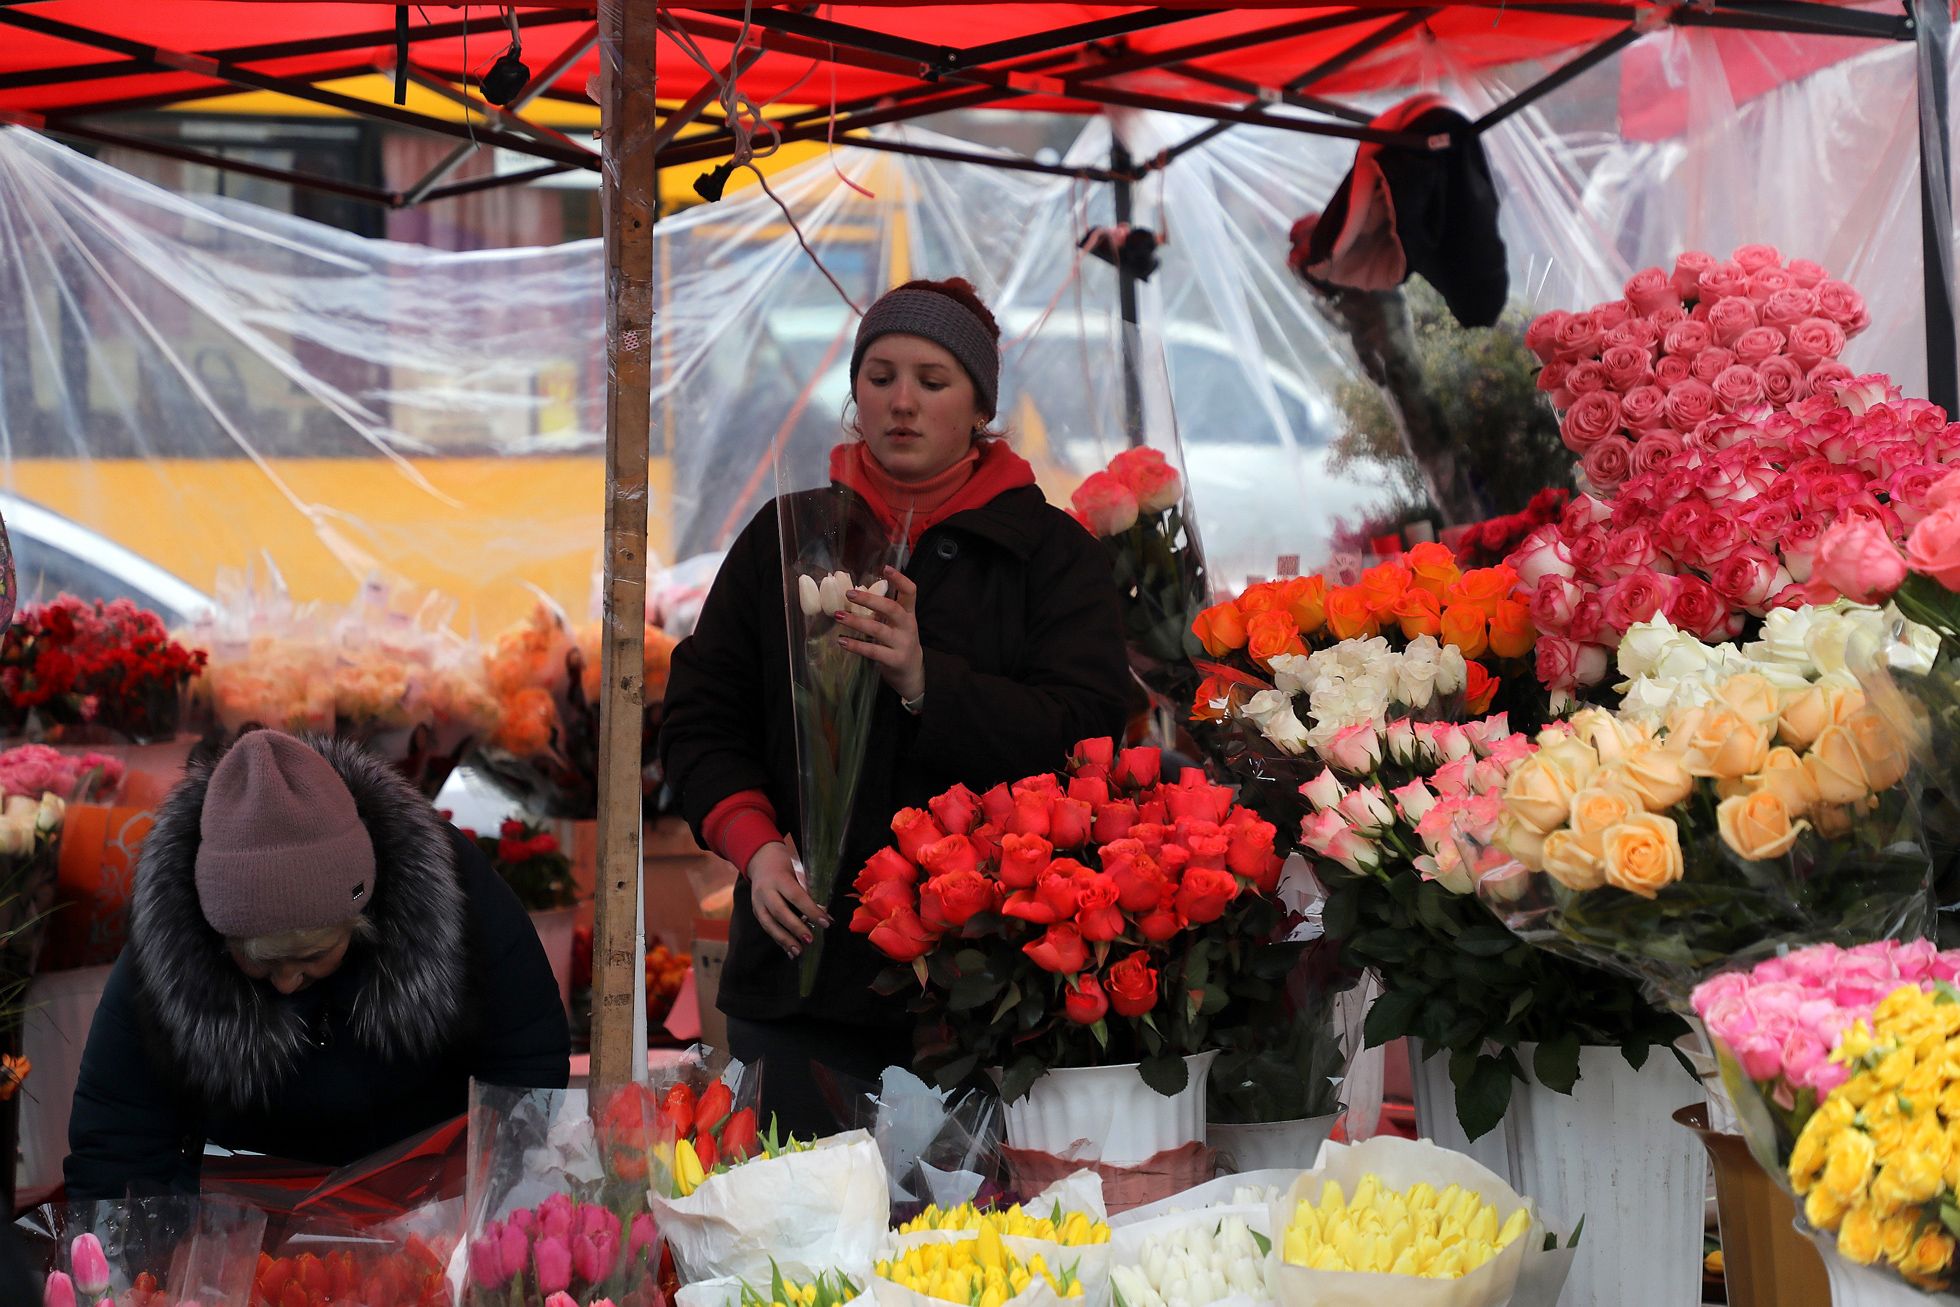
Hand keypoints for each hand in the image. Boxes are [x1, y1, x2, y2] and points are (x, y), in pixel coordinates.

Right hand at [746, 841, 829, 957]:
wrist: (759, 859)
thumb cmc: (785, 866)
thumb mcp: (797, 872)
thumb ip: (807, 890)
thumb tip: (824, 913)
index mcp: (779, 878)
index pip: (797, 896)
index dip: (811, 910)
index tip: (826, 922)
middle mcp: (766, 891)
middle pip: (780, 912)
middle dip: (796, 928)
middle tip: (810, 940)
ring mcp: (758, 902)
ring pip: (769, 923)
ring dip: (785, 939)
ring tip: (799, 951)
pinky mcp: (756, 911)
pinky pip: (767, 928)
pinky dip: (779, 940)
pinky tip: (790, 950)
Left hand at [835, 566, 924, 701]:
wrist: (912, 673)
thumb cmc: (899, 642)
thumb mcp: (898, 624)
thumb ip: (884, 611)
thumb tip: (857, 591)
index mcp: (909, 614)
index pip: (910, 592)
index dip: (900, 579)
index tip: (886, 568)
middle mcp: (907, 627)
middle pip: (891, 609)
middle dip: (870, 600)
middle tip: (849, 593)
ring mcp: (902, 644)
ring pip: (878, 630)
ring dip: (857, 622)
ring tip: (838, 616)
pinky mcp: (894, 660)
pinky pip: (873, 651)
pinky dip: (856, 646)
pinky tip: (842, 641)